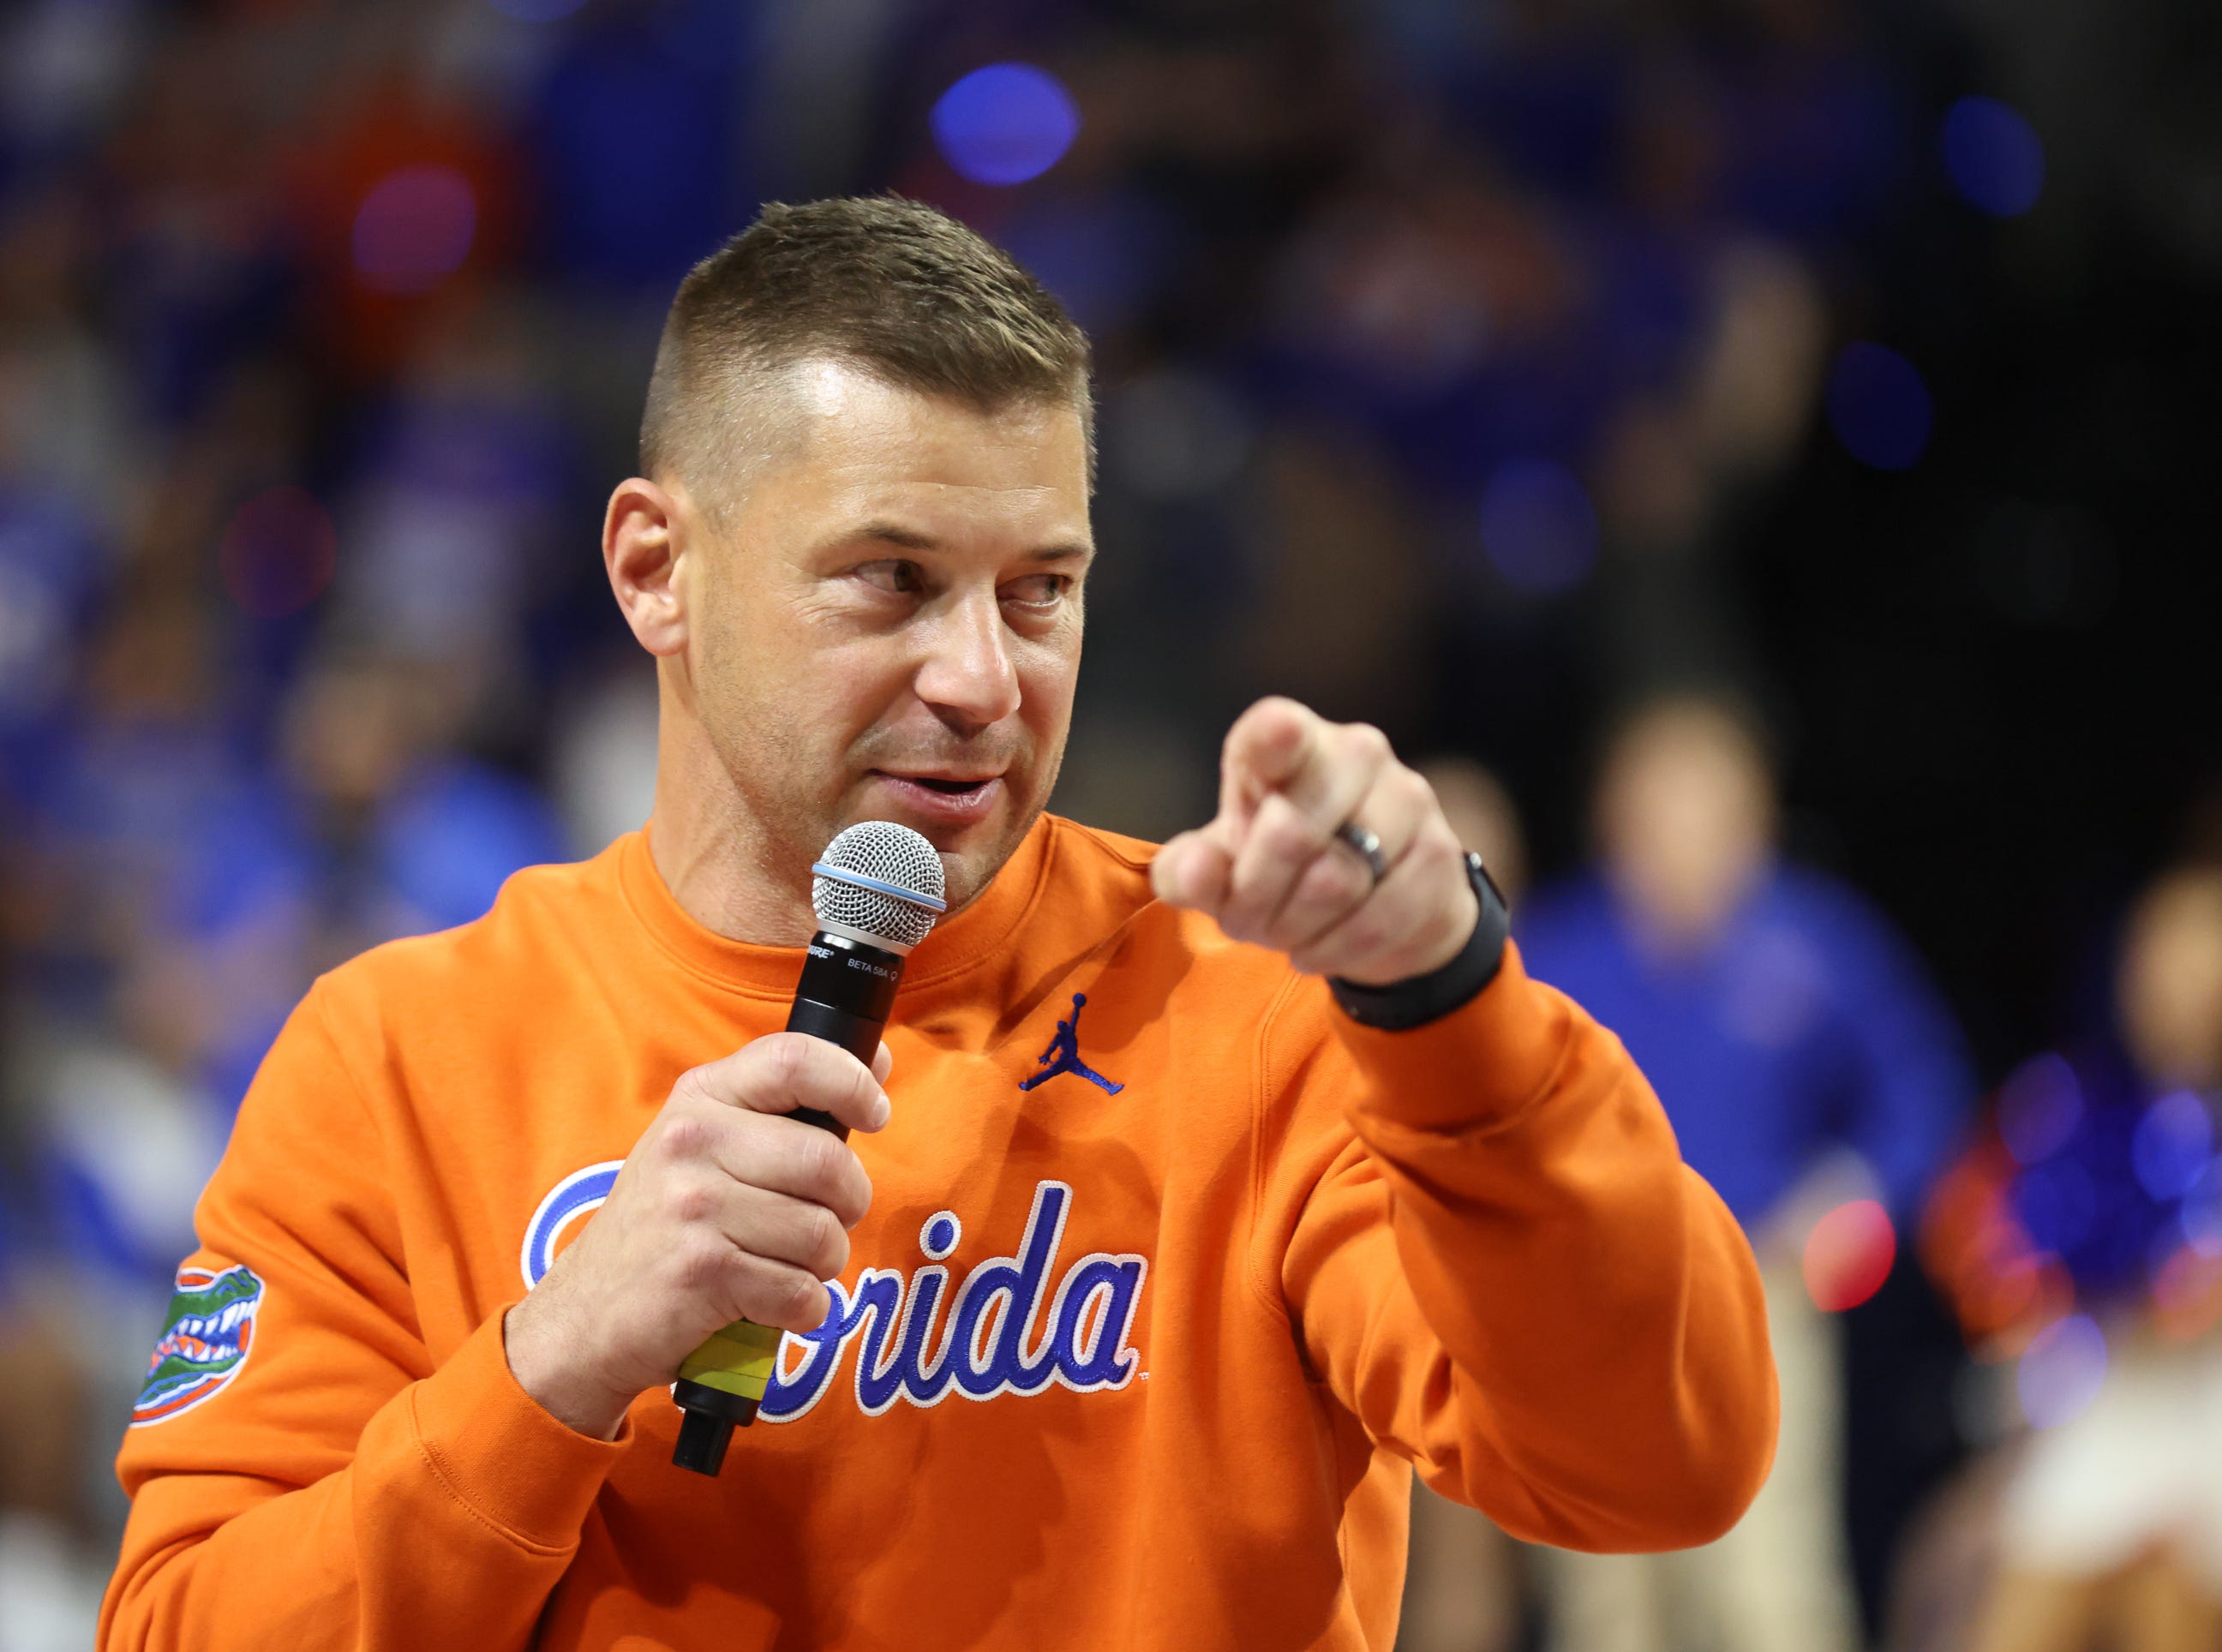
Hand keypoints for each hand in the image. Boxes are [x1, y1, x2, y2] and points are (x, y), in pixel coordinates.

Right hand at [504, 1033, 891, 1438]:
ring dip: (822, 1264)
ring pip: (822, 1234)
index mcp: (700, 1098)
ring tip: (785, 1265)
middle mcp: (692, 1142)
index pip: (795, 1060)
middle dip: (848, 1203)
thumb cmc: (661, 1227)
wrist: (584, 1317)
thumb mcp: (700, 1145)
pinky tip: (768, 1303)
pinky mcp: (702, 1273)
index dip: (853, 1083)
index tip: (874, 1114)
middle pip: (826, 1160)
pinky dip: (802, 1309)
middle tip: (826, 1220)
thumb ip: (778, 1104)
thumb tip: (878, 1057)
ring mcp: (693, 1207)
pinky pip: (801, 1292)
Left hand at [1152, 696, 1479, 986]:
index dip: (1276, 735)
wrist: (1372, 905)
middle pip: (1292, 833)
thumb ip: (1190, 871)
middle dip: (1257, 895)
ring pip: (1338, 882)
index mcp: (1288, 742)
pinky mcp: (1440, 851)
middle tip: (1249, 917)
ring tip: (1288, 931)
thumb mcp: (1222, 871)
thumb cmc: (1276, 868)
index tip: (1280, 734)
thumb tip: (1195, 871)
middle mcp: (1354, 751)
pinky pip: (1379, 918)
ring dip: (1298, 928)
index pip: (1278, 728)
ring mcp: (1406, 796)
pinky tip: (1324, 945)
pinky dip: (1339, 948)